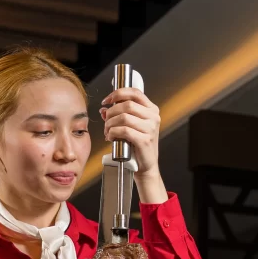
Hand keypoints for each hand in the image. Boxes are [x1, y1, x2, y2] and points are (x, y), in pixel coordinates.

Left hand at [100, 88, 167, 203]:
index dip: (118, 93)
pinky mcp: (145, 140)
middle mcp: (153, 117)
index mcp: (152, 110)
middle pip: (127, 105)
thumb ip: (119, 114)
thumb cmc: (137, 145)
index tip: (107, 100)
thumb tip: (104, 109)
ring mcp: (150, 129)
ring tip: (108, 131)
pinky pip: (124, 130)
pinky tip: (111, 137)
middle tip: (106, 121)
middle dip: (111, 112)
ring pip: (124, 117)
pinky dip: (113, 133)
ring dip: (110, 124)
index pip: (134, 92)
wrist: (146, 166)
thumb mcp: (130, 126)